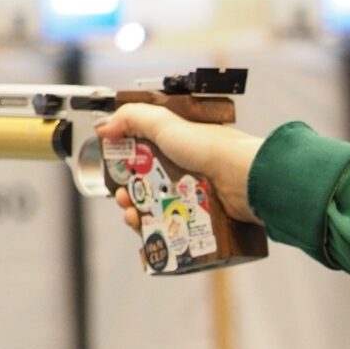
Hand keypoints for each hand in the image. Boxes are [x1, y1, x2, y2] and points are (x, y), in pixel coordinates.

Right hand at [93, 103, 264, 231]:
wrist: (245, 179)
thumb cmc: (212, 149)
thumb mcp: (166, 123)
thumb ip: (132, 118)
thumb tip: (104, 126)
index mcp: (180, 148)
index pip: (145, 159)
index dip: (126, 168)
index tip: (114, 175)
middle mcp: (188, 172)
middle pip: (148, 188)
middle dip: (127, 195)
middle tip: (122, 198)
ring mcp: (196, 197)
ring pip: (157, 210)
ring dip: (137, 214)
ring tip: (131, 215)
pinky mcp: (203, 220)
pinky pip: (174, 228)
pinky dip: (156, 230)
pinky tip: (146, 229)